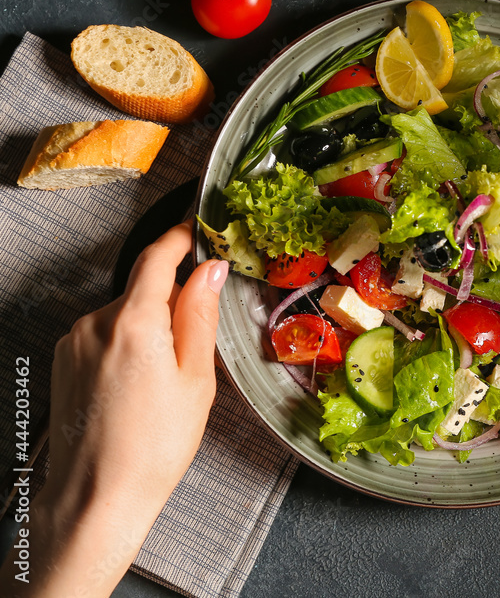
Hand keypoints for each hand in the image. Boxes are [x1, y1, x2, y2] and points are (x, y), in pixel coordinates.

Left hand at [2, 221, 227, 596]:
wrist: (97, 495)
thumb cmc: (153, 446)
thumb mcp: (196, 378)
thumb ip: (200, 315)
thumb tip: (210, 271)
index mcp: (134, 322)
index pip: (156, 257)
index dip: (180, 238)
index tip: (196, 230)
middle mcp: (95, 323)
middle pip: (141, 289)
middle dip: (171, 301)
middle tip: (195, 343)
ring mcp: (74, 342)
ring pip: (123, 314)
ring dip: (148, 328)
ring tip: (165, 380)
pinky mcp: (64, 361)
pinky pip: (104, 335)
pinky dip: (127, 346)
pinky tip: (139, 387)